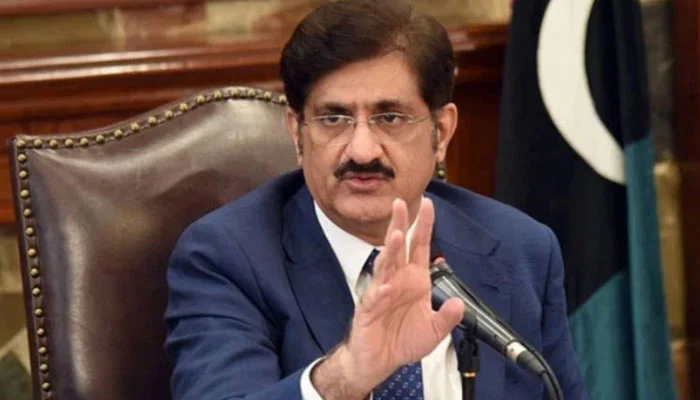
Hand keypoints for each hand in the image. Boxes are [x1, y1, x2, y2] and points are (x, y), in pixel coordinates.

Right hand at [312, 198, 464, 397]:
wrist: (379, 361)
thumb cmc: (402, 340)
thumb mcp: (435, 331)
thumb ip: (448, 317)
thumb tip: (459, 304)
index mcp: (414, 280)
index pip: (419, 247)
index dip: (424, 226)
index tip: (428, 205)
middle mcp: (398, 280)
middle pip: (398, 248)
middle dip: (399, 225)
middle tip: (400, 204)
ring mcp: (381, 292)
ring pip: (385, 266)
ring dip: (389, 251)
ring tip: (393, 237)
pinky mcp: (368, 309)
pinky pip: (375, 298)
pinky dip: (380, 292)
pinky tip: (386, 286)